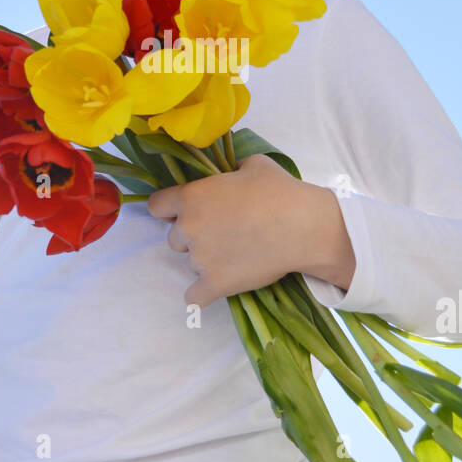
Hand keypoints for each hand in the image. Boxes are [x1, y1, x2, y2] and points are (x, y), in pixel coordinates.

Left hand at [147, 151, 354, 308]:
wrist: (304, 227)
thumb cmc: (280, 191)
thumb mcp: (253, 165)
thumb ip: (230, 171)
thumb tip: (230, 175)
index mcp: (192, 196)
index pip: (157, 206)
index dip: (171, 209)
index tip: (188, 213)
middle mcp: (189, 227)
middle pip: (175, 238)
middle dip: (193, 237)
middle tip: (223, 234)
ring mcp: (200, 258)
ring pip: (190, 264)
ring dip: (206, 261)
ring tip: (235, 255)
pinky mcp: (215, 284)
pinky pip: (194, 297)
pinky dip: (202, 294)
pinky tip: (214, 287)